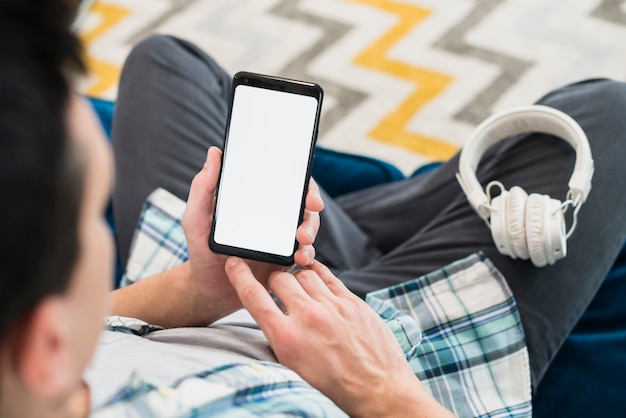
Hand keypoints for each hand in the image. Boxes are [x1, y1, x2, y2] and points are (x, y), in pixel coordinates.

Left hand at [181, 146, 323, 321]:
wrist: (207, 288)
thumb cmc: (201, 250)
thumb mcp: (197, 217)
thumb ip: (203, 187)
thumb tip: (214, 152)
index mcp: (257, 201)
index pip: (285, 183)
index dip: (301, 182)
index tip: (306, 189)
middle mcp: (274, 217)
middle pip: (303, 204)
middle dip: (312, 205)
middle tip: (312, 208)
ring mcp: (282, 239)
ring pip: (308, 228)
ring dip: (311, 231)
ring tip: (303, 242)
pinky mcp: (286, 261)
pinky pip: (304, 254)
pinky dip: (307, 255)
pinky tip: (301, 259)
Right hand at [224, 258, 453, 416]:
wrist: (377, 390)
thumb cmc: (333, 385)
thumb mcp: (293, 366)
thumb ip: (278, 336)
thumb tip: (269, 313)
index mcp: (287, 337)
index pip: (254, 296)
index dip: (239, 275)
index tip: (234, 263)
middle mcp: (308, 317)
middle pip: (279, 278)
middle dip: (274, 281)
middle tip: (277, 289)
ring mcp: (333, 306)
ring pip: (304, 273)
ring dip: (298, 278)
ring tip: (301, 290)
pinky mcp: (352, 301)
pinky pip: (328, 276)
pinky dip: (318, 274)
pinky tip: (316, 279)